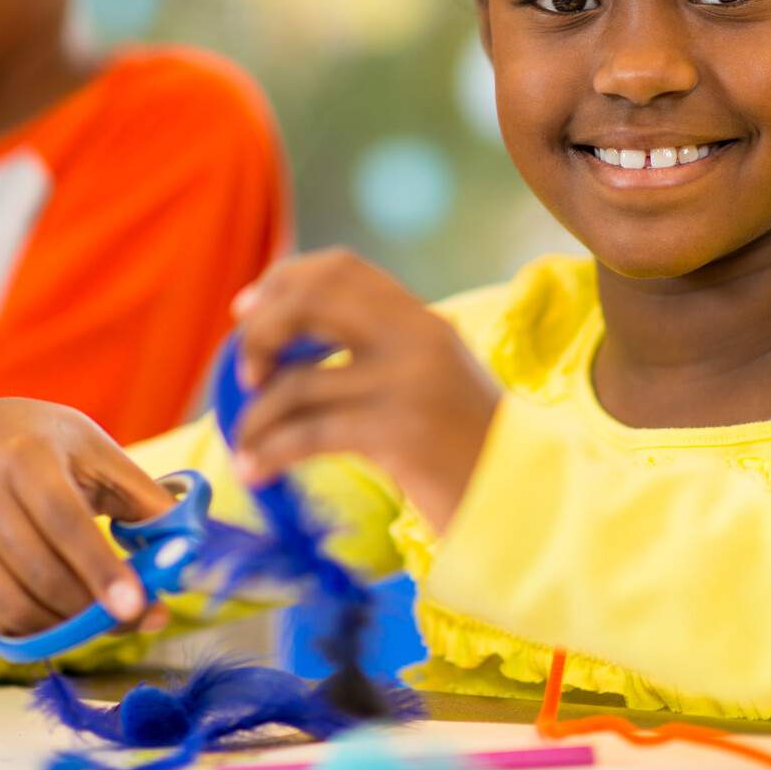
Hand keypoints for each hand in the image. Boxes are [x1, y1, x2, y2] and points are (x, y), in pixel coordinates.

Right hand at [0, 399, 178, 640]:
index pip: (64, 522)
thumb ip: (144, 500)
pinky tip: (64, 617)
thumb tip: (184, 556)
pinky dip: (34, 628)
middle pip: (40, 572)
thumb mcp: (99, 454)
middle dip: (94, 608)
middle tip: (140, 617)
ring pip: (13, 604)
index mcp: (25, 456)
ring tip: (104, 618)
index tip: (139, 605)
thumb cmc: (49, 445)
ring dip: (66, 625)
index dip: (102, 569)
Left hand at [231, 249, 501, 532]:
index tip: (245, 309)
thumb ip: (378, 354)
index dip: (284, 279)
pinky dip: (269, 451)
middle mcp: (416, 338)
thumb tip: (281, 354)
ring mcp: (408, 384)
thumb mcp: (430, 383)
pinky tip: (256, 472)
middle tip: (245, 374)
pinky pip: (307, 434)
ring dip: (255, 418)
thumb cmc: (468, 452)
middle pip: (311, 300)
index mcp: (422, 320)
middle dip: (260, 331)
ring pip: (297, 383)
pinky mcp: (398, 434)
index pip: (341, 267)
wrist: (526, 502)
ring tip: (244, 446)